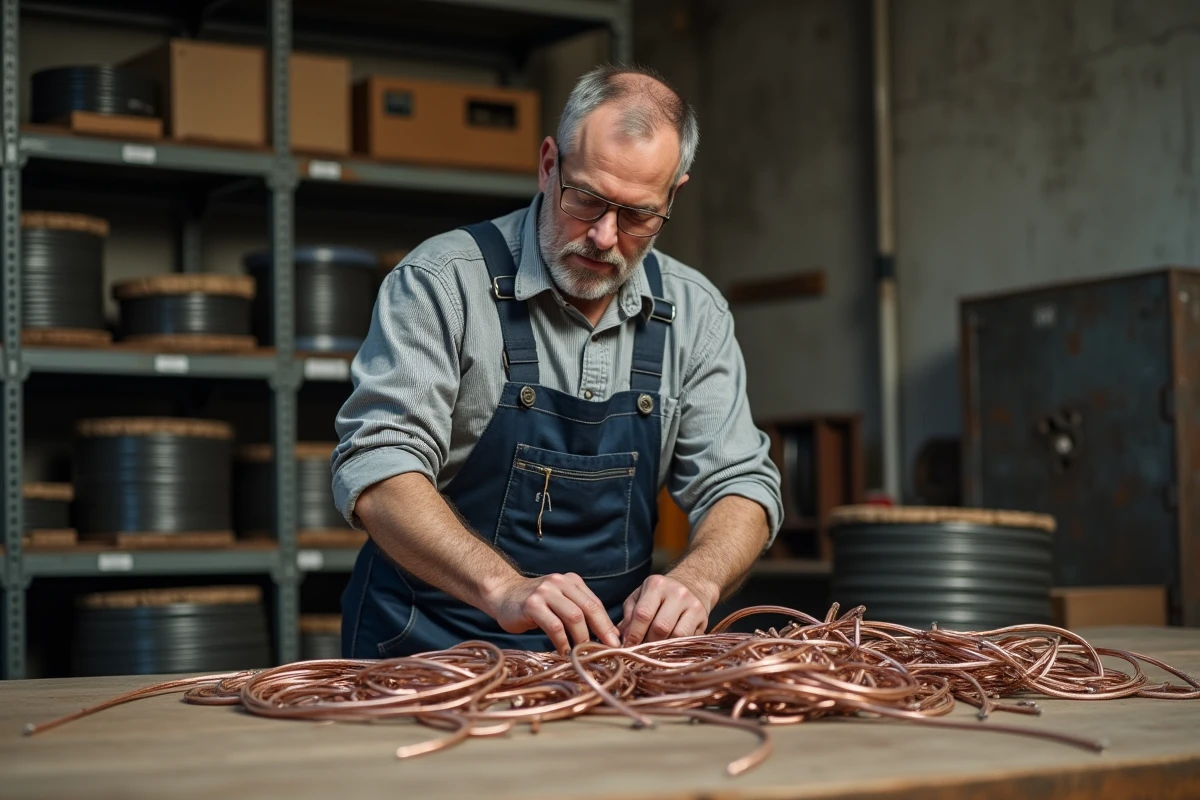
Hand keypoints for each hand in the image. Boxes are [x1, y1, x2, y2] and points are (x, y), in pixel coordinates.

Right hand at [483, 572, 620, 654]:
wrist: (502, 594)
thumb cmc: (535, 604)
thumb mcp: (560, 601)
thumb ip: (580, 611)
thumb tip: (608, 635)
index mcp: (571, 581)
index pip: (594, 603)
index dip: (607, 624)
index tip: (616, 643)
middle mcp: (560, 583)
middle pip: (588, 608)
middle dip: (601, 631)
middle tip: (608, 650)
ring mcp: (545, 592)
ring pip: (574, 617)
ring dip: (582, 638)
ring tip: (583, 653)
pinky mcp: (532, 605)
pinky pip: (554, 626)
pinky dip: (563, 642)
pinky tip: (564, 652)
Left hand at [619, 573, 717, 645]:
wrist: (692, 584)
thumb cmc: (660, 595)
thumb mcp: (640, 597)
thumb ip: (629, 616)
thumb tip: (621, 639)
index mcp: (656, 585)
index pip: (643, 614)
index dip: (634, 635)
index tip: (627, 648)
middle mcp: (677, 592)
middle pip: (660, 627)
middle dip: (648, 643)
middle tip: (641, 651)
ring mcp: (692, 604)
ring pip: (676, 636)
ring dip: (664, 647)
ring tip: (655, 651)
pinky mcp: (703, 617)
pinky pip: (689, 638)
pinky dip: (677, 647)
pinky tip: (670, 648)